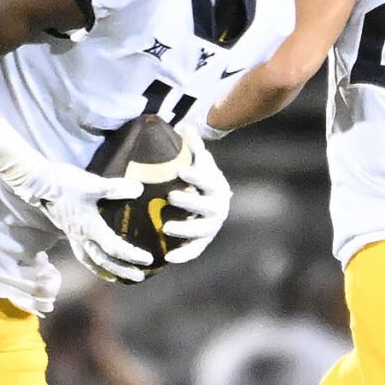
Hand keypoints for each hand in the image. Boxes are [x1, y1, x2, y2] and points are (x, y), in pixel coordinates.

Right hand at [0, 122, 150, 280]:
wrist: (37, 182)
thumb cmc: (65, 183)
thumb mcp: (94, 184)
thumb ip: (116, 189)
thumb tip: (139, 190)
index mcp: (89, 228)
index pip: (114, 247)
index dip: (131, 255)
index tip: (147, 259)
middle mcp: (80, 237)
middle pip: (103, 261)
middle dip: (122, 270)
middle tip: (139, 276)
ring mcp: (72, 235)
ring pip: (89, 261)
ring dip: (105, 271)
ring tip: (118, 279)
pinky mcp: (67, 230)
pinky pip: (81, 252)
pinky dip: (92, 261)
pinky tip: (97, 261)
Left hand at [161, 130, 230, 263]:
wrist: (210, 204)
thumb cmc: (200, 181)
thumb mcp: (199, 164)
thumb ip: (193, 147)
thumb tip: (183, 126)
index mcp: (217, 187)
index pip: (209, 181)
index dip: (198, 177)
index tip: (182, 172)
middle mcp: (218, 208)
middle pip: (207, 207)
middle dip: (190, 203)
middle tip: (171, 197)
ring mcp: (210, 226)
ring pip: (201, 230)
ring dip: (185, 230)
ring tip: (166, 228)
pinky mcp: (202, 242)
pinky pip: (194, 250)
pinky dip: (183, 255)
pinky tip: (169, 258)